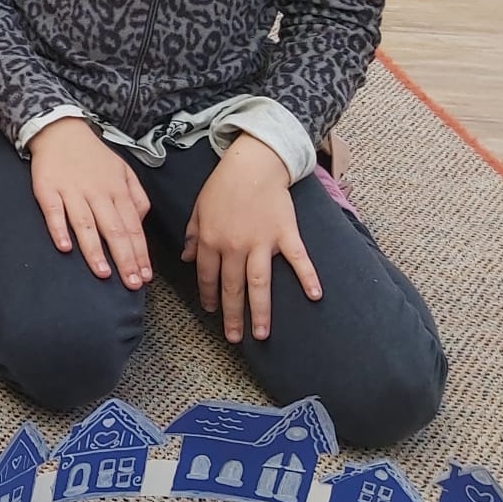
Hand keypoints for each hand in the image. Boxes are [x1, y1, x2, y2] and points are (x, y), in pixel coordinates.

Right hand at [27, 118, 152, 288]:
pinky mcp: (47, 190)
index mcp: (118, 191)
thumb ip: (137, 197)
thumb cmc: (93, 156)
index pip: (133, 227)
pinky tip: (64, 247)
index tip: (146, 275)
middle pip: (114, 230)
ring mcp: (72, 192)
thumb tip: (141, 222)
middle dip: (124, 259)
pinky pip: (54, 212)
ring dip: (95, 250)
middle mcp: (97, 193)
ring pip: (86, 225)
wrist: (61, 131)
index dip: (140, 253)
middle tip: (131, 283)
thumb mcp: (124, 171)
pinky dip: (59, 229)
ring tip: (103, 273)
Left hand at [183, 134, 320, 342]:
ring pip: (259, 284)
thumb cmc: (223, 185)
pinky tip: (315, 296)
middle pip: (232, 288)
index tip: (212, 312)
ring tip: (261, 334)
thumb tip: (187, 259)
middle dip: (232, 315)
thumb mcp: (198, 209)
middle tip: (235, 338)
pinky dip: (307, 277)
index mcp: (211, 241)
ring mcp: (261, 242)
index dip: (209, 297)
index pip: (207, 277)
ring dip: (260, 311)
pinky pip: (298, 259)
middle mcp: (235, 246)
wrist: (253, 163)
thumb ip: (193, 236)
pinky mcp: (285, 234)